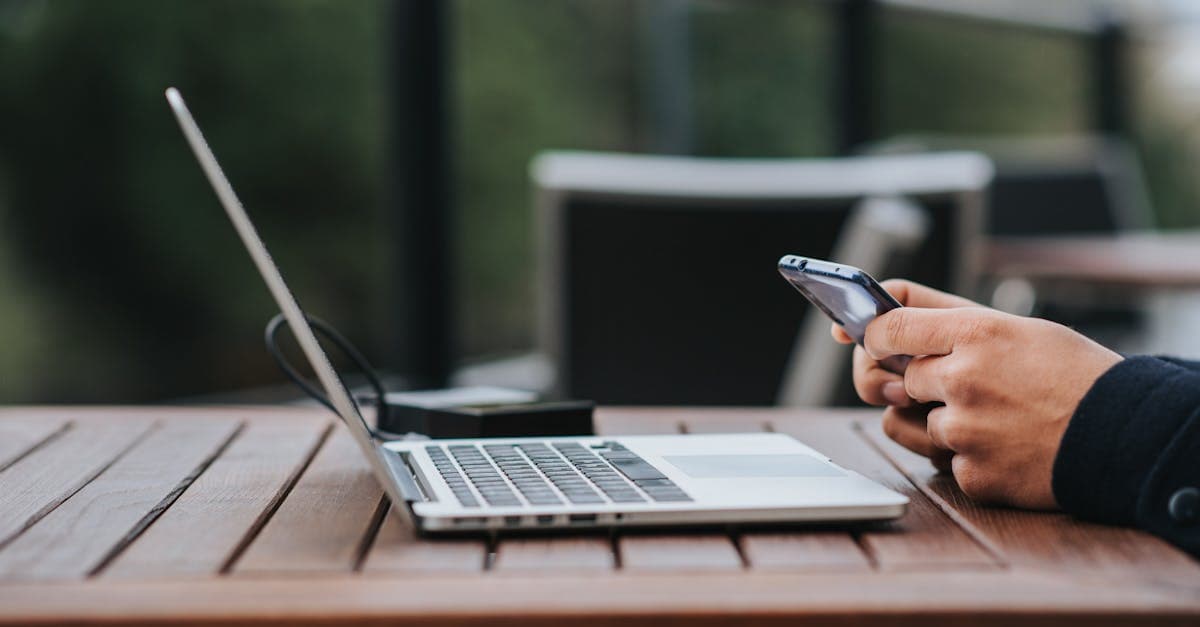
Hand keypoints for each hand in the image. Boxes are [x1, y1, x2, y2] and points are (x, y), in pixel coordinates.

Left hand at [851, 282, 1122, 508]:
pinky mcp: (972, 474)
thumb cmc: (1071, 375)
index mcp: (975, 333)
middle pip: (899, 379)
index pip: (886, 327)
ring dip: (940, 422)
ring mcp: (965, 431)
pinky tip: (1004, 446)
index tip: (876, 343)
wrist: (1126, 436)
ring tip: (992, 416)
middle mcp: (963, 379)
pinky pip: (941, 462)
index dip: (874, 336)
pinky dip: (966, 457)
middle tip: (970, 385)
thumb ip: (944, 323)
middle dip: (923, 384)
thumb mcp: (1017, 328)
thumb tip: (870, 329)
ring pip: (910, 424)